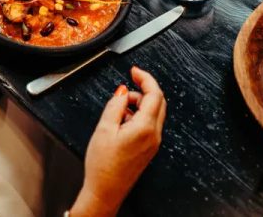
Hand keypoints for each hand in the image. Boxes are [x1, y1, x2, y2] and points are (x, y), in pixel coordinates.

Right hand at [70, 66, 165, 216]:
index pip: (155, 94)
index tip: (135, 71)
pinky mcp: (149, 149)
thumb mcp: (103, 128)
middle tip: (127, 88)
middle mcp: (154, 136)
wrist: (106, 191)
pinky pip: (150, 125)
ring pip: (154, 113)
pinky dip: (139, 116)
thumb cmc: (103, 165)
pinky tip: (122, 122)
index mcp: (145, 128)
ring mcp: (153, 143)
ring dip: (140, 104)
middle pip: (159, 102)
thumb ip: (116, 105)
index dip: (146, 78)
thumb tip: (123, 91)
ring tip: (119, 109)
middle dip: (144, 90)